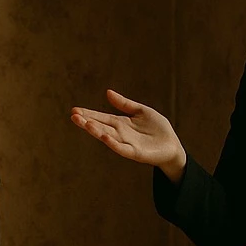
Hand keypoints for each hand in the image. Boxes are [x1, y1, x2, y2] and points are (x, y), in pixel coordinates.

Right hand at [71, 89, 186, 181]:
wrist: (172, 146)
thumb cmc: (157, 128)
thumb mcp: (141, 111)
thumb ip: (125, 104)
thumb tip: (107, 93)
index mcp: (120, 123)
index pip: (101, 117)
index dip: (88, 113)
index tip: (74, 110)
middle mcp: (120, 134)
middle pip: (100, 127)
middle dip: (87, 121)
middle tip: (73, 116)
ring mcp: (126, 143)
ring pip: (107, 137)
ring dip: (96, 131)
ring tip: (85, 123)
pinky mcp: (135, 153)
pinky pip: (121, 148)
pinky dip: (113, 143)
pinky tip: (105, 137)